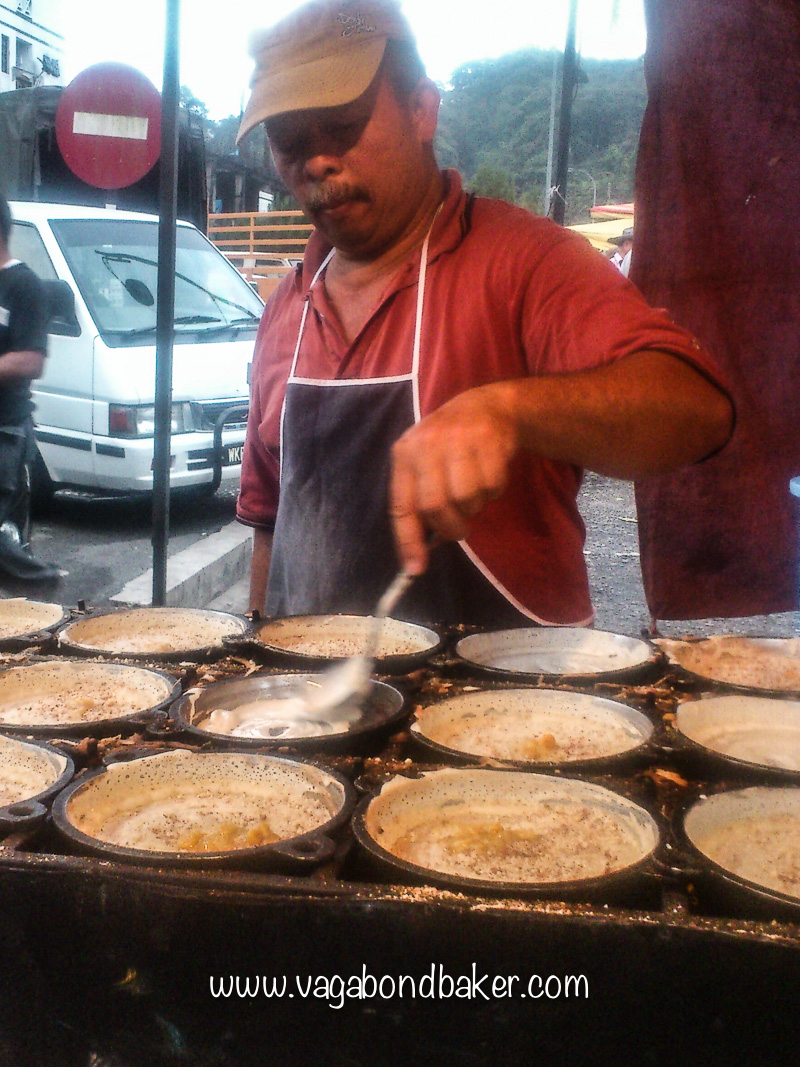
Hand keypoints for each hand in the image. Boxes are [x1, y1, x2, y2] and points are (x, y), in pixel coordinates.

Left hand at [390, 384, 518, 573]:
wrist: (487, 406)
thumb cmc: (450, 445)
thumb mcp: (425, 463)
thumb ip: (420, 501)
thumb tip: (419, 554)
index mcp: (404, 453)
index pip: (401, 505)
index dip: (408, 540)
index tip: (415, 569)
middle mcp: (427, 444)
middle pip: (435, 506)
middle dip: (450, 527)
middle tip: (460, 529)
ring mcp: (458, 439)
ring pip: (466, 499)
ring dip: (475, 507)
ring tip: (475, 491)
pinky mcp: (488, 439)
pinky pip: (492, 486)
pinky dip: (494, 491)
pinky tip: (490, 473)